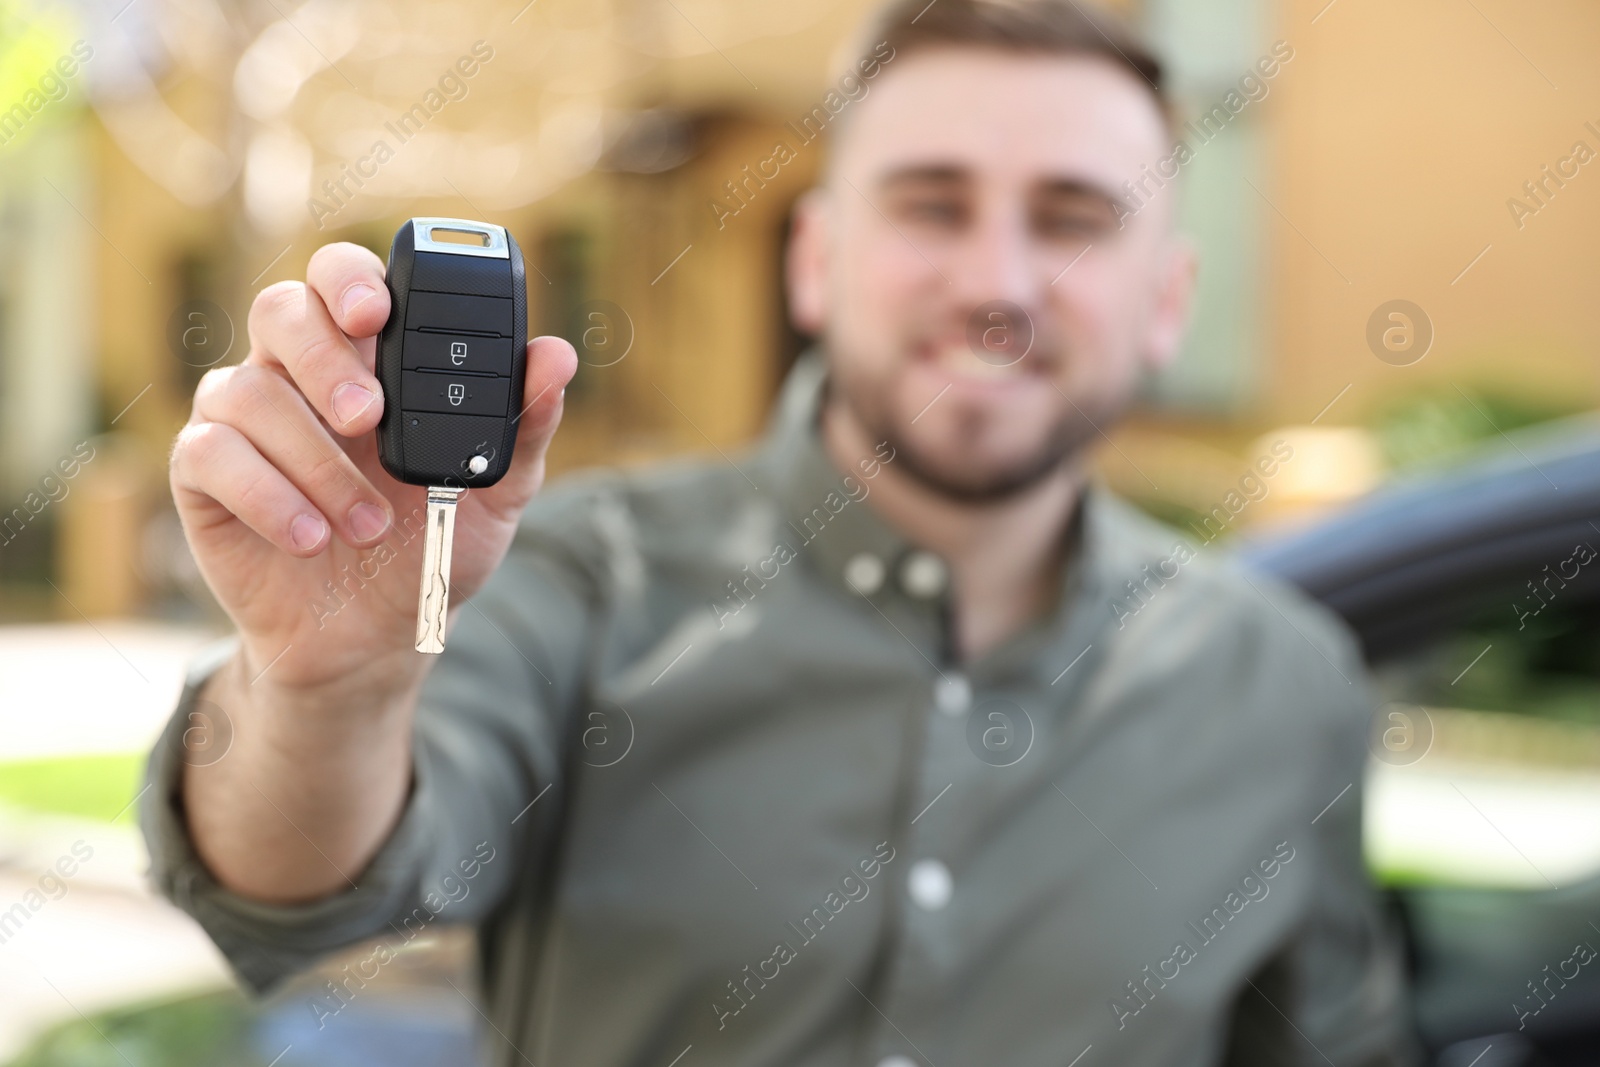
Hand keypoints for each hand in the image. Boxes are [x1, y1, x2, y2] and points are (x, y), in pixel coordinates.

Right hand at [170, 242, 576, 694]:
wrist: (379, 635)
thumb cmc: (432, 543)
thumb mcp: (496, 491)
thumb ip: (523, 423)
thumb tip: (557, 356)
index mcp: (371, 359)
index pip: (344, 278)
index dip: (350, 279)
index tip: (378, 313)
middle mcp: (300, 374)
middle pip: (281, 310)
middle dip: (323, 357)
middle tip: (367, 416)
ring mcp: (247, 420)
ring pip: (247, 390)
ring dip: (314, 461)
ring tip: (366, 523)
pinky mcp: (205, 474)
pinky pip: (209, 454)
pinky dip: (266, 496)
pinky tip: (310, 537)